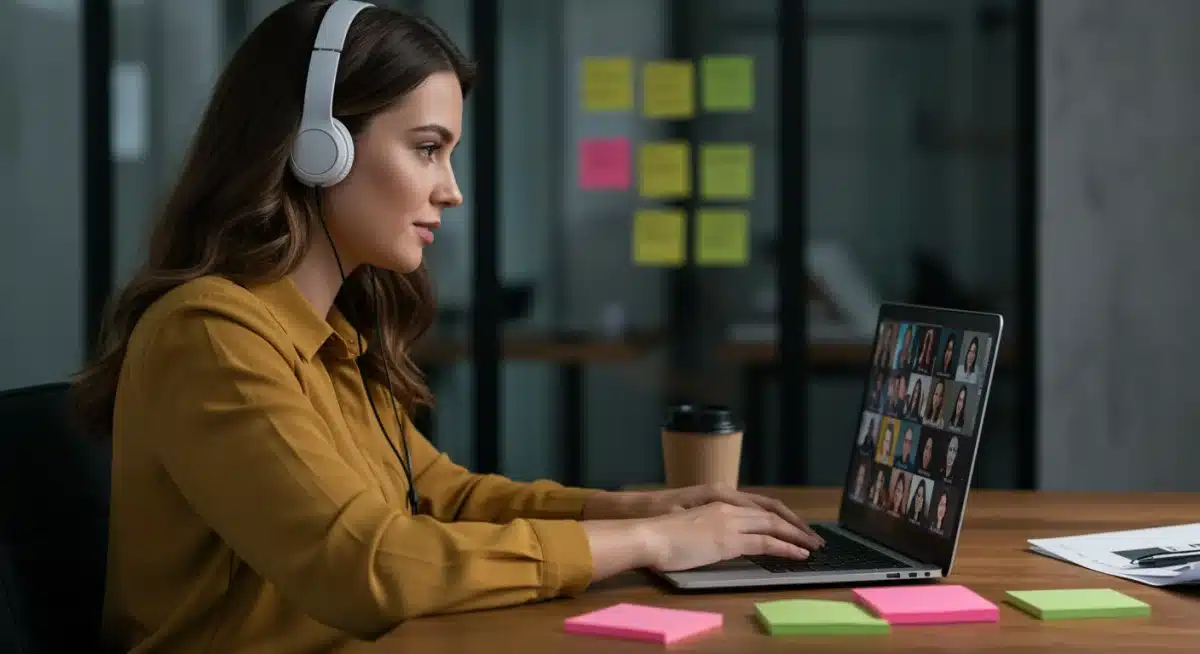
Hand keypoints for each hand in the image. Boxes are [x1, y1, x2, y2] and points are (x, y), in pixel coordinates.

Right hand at [639, 502, 820, 571]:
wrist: (648, 533)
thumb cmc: (662, 530)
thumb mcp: (691, 521)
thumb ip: (710, 523)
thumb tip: (721, 535)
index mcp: (719, 499)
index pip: (759, 504)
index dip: (781, 514)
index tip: (795, 525)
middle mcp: (728, 505)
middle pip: (772, 511)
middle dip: (795, 525)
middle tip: (813, 537)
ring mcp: (729, 521)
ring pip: (773, 524)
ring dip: (796, 536)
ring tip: (813, 547)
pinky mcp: (728, 540)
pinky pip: (765, 542)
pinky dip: (785, 548)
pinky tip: (798, 554)